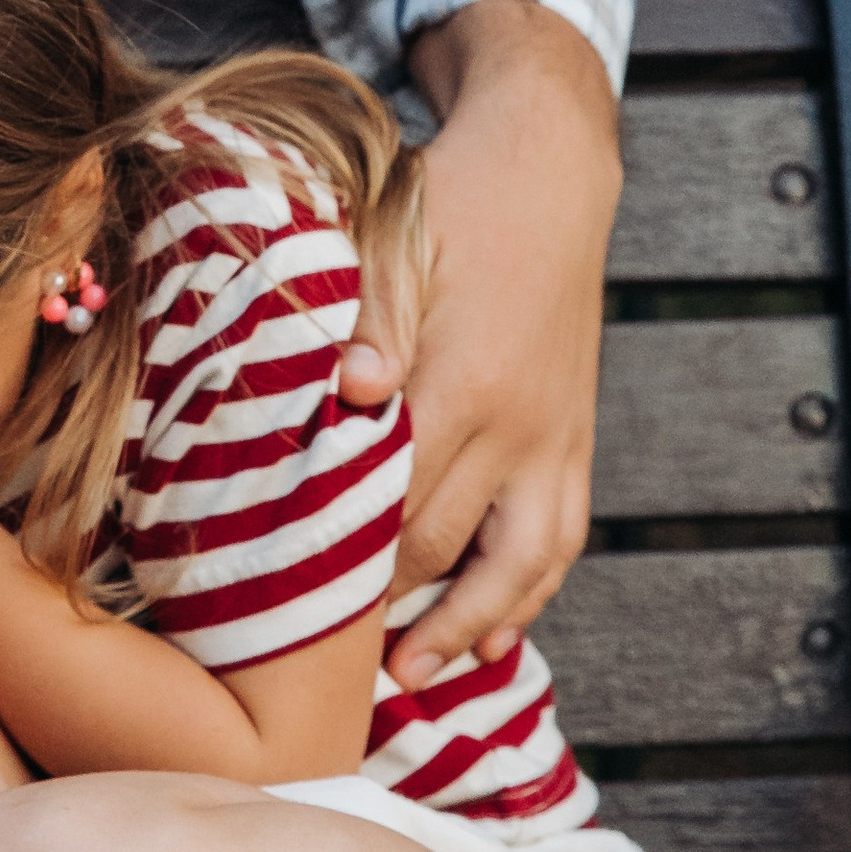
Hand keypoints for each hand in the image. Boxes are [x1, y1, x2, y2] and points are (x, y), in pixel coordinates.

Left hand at [338, 0, 619, 682]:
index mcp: (463, 377)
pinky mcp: (576, 441)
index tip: (274, 604)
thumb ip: (371, 318)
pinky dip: (527, 598)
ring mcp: (555, 438)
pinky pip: (560, 541)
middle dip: (378, 609)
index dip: (335, 559)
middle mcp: (518, 424)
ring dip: (462, 630)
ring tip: (405, 680)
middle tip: (310, 659)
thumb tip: (351, 389)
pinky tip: (490, 640)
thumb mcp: (397, 237)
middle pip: (441, 547)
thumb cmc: (451, 200)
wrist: (552, 170)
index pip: (389, 500)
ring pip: (517, 565)